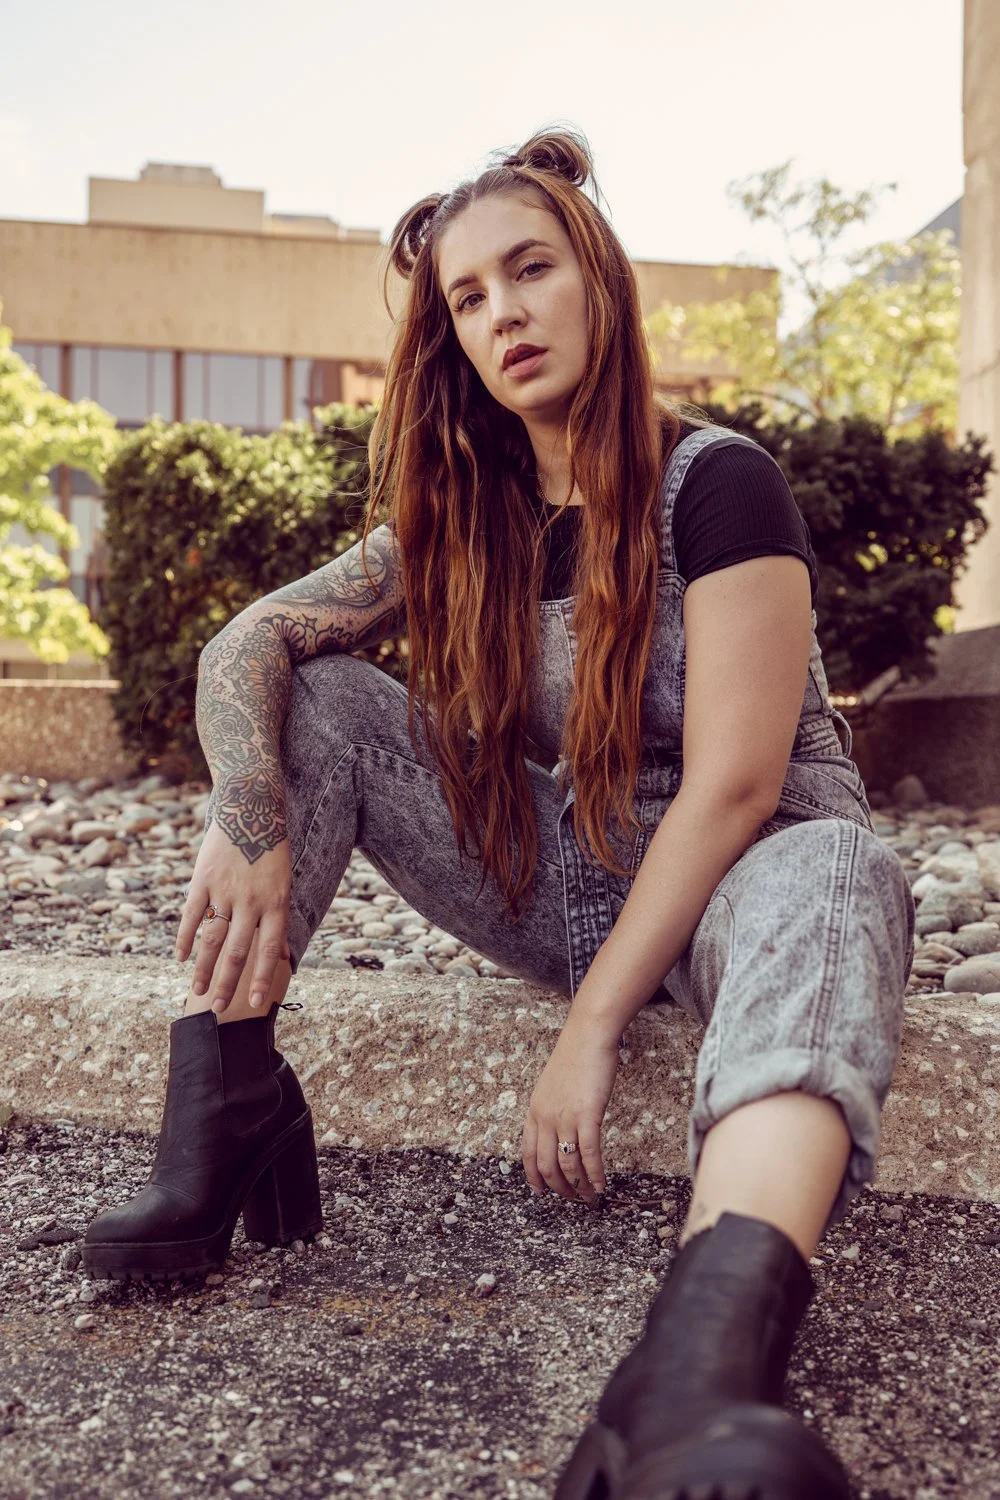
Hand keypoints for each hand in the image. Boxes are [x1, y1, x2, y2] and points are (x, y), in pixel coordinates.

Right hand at [175, 821, 292, 1013]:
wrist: (251, 808)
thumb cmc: (271, 851)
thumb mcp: (284, 884)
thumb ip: (278, 920)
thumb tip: (282, 956)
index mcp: (276, 904)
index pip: (269, 950)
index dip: (261, 978)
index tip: (255, 1004)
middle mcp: (251, 901)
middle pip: (237, 951)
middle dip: (227, 983)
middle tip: (217, 1009)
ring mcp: (225, 890)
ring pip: (212, 938)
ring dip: (203, 968)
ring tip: (196, 991)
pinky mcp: (204, 879)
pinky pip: (192, 914)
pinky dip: (185, 937)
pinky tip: (180, 958)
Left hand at [521, 1019, 618, 1203]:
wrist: (587, 1036)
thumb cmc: (574, 1057)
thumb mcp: (552, 1086)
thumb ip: (550, 1108)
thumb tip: (557, 1129)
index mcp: (534, 1111)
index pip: (527, 1153)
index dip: (534, 1177)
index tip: (541, 1191)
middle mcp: (545, 1118)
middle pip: (546, 1165)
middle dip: (559, 1188)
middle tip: (573, 1199)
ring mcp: (564, 1118)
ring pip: (567, 1164)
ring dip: (579, 1185)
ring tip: (590, 1197)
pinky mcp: (587, 1116)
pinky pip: (588, 1154)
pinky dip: (595, 1174)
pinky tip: (601, 1185)